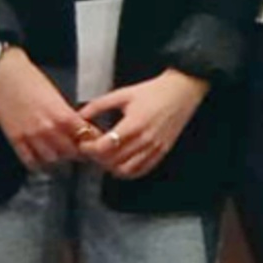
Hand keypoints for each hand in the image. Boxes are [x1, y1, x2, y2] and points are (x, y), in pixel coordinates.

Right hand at [0, 46, 97, 171]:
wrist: (5, 73)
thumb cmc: (30, 78)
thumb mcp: (57, 96)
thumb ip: (67, 114)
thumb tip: (77, 127)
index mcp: (64, 116)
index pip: (86, 138)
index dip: (91, 142)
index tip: (93, 143)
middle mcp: (49, 129)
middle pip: (71, 152)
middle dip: (77, 152)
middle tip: (78, 151)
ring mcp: (31, 136)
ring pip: (52, 159)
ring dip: (58, 158)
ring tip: (60, 154)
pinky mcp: (15, 139)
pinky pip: (30, 160)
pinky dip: (37, 162)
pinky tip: (41, 160)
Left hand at [74, 69, 207, 179]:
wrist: (182, 91)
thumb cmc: (154, 91)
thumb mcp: (123, 94)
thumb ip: (99, 105)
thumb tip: (80, 114)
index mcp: (134, 124)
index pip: (105, 146)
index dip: (89, 148)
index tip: (84, 143)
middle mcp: (145, 139)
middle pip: (113, 160)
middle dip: (97, 157)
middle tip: (91, 150)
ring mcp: (155, 147)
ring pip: (126, 170)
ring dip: (111, 167)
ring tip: (105, 157)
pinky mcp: (162, 151)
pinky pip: (142, 170)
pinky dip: (128, 171)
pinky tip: (121, 164)